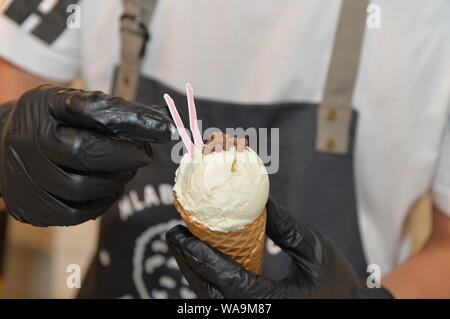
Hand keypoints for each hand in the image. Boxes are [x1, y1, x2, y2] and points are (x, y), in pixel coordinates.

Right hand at [0, 85, 173, 225]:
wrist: (3, 142)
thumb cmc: (49, 119)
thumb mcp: (72, 100)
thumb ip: (113, 109)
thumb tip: (164, 121)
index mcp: (41, 116)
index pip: (93, 117)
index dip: (133, 124)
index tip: (165, 129)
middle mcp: (26, 149)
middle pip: (84, 157)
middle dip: (124, 156)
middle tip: (143, 154)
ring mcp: (24, 182)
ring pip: (79, 191)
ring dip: (114, 181)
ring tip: (125, 171)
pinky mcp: (30, 208)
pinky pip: (72, 215)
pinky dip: (99, 204)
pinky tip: (108, 190)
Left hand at [166, 198, 392, 298]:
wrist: (350, 306)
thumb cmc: (338, 282)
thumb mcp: (314, 249)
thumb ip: (285, 227)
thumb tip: (259, 200)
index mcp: (275, 303)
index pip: (230, 281)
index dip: (203, 258)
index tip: (182, 236)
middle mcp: (259, 314)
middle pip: (212, 293)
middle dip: (189, 264)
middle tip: (175, 236)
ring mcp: (255, 316)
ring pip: (213, 299)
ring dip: (194, 272)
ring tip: (183, 244)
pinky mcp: (254, 313)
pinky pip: (222, 300)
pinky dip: (208, 280)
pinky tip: (201, 260)